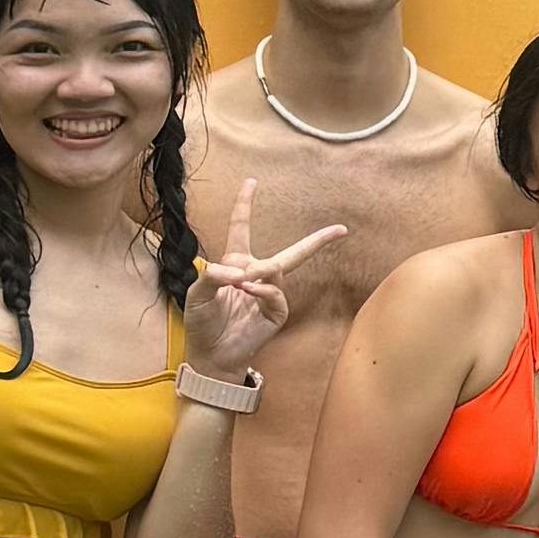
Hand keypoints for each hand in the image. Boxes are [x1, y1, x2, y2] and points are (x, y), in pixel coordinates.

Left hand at [180, 177, 341, 376]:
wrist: (210, 355)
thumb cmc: (202, 322)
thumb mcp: (197, 293)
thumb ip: (213, 276)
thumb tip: (239, 271)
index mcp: (235, 264)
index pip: (241, 228)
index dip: (245, 205)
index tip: (251, 182)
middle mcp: (256, 275)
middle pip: (290, 252)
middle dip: (317, 241)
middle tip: (340, 229)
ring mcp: (268, 295)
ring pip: (280, 271)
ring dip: (263, 271)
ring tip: (243, 280)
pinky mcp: (275, 314)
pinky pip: (276, 294)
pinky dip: (264, 290)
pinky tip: (249, 291)